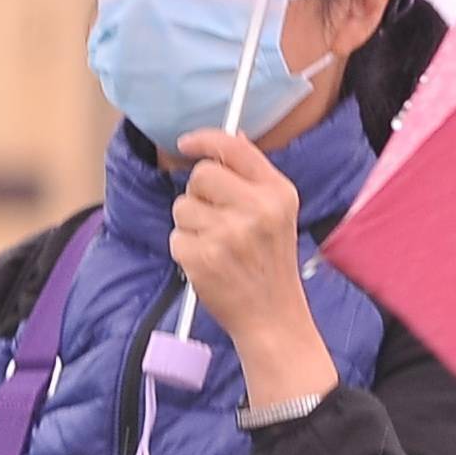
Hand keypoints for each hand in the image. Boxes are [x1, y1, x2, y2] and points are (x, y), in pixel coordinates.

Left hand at [172, 128, 340, 405]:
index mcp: (277, 193)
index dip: (204, 140)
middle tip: (213, 217)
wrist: (272, 318)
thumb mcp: (280, 214)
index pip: (234, 148)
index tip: (186, 143)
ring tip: (215, 245)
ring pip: (183, 206)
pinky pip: (175, 237)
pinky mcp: (203, 258)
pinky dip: (185, 250)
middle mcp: (256, 210)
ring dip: (191, 224)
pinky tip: (208, 263)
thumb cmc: (271, 264)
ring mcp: (228, 234)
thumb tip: (232, 137)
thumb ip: (254, 176)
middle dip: (198, 193)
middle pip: (201, 175)